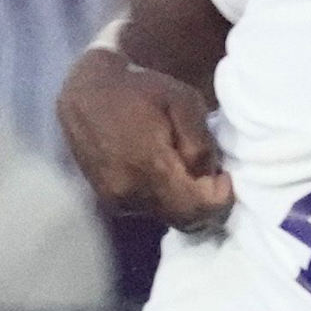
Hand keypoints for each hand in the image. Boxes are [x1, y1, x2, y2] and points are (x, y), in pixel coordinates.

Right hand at [59, 47, 232, 229]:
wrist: (86, 92)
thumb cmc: (139, 89)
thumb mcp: (183, 100)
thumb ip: (200, 142)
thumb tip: (207, 176)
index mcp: (150, 167)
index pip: (198, 209)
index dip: (221, 200)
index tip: (224, 176)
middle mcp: (130, 193)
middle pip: (184, 221)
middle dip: (206, 203)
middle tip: (212, 177)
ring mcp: (117, 200)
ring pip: (168, 217)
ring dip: (184, 201)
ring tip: (185, 168)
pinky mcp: (109, 201)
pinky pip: (149, 210)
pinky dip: (165, 197)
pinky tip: (163, 171)